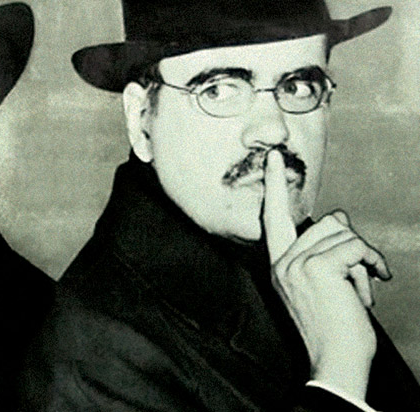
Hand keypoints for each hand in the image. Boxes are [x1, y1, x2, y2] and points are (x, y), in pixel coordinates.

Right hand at [263, 151, 389, 400]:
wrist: (334, 361)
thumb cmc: (333, 329)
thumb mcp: (316, 288)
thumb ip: (318, 255)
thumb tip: (338, 220)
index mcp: (278, 266)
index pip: (274, 218)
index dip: (274, 186)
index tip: (273, 157)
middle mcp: (282, 261)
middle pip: (328, 223)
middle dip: (352, 246)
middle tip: (360, 279)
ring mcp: (297, 263)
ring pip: (344, 233)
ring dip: (364, 260)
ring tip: (360, 290)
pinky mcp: (318, 266)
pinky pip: (357, 247)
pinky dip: (373, 264)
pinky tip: (372, 287)